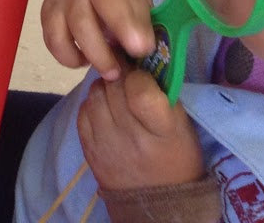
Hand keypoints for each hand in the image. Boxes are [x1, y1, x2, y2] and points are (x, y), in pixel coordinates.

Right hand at [40, 0, 154, 80]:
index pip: (113, 2)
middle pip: (82, 23)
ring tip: (108, 72)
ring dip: (85, 58)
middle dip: (102, 54)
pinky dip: (67, 57)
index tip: (141, 50)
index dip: (127, 27)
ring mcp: (59, 5)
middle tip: (120, 73)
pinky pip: (52, 43)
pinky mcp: (47, 18)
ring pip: (61, 35)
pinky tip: (85, 59)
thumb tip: (150, 53)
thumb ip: (143, 21)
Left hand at [77, 70, 204, 192]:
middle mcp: (130, 137)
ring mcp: (105, 143)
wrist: (156, 201)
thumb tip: (137, 62)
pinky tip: (105, 109)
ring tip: (116, 93)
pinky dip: (92, 104)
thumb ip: (161, 93)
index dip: (138, 76)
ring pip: (95, 94)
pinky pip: (82, 110)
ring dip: (105, 87)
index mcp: (162, 131)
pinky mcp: (87, 148)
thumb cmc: (176, 156)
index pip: (139, 89)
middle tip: (126, 75)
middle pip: (114, 86)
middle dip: (120, 74)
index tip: (142, 74)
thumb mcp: (181, 126)